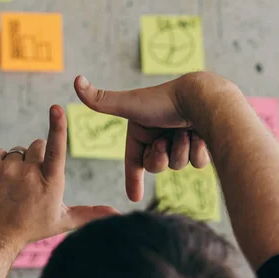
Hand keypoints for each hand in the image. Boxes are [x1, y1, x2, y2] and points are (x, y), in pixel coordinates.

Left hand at [0, 105, 116, 254]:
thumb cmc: (29, 227)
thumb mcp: (62, 221)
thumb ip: (90, 213)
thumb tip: (118, 216)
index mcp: (50, 183)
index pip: (57, 149)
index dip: (58, 127)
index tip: (56, 108)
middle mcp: (28, 174)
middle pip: (39, 145)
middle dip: (37, 157)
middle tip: (30, 181)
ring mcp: (6, 170)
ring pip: (18, 150)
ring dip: (18, 163)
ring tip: (13, 187)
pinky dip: (0, 163)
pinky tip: (0, 183)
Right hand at [74, 73, 226, 201]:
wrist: (203, 97)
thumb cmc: (164, 101)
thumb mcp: (129, 105)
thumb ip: (101, 100)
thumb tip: (75, 79)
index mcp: (143, 129)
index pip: (134, 160)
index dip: (133, 179)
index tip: (134, 198)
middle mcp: (162, 133)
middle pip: (157, 166)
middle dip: (161, 157)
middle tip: (165, 142)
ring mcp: (183, 138)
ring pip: (179, 165)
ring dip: (181, 151)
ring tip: (186, 132)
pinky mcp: (203, 141)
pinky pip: (198, 161)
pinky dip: (197, 151)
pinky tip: (200, 136)